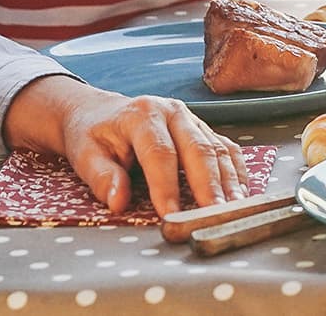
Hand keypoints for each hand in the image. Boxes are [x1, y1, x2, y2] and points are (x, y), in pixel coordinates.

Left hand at [3, 75, 247, 215]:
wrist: (100, 111)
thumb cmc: (92, 136)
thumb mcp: (85, 155)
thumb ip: (102, 178)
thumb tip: (119, 203)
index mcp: (143, 114)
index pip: (159, 153)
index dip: (167, 185)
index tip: (170, 214)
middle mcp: (173, 111)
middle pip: (198, 148)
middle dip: (208, 185)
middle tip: (214, 214)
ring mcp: (192, 118)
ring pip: (217, 149)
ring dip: (228, 181)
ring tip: (234, 208)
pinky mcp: (202, 128)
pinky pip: (226, 148)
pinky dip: (236, 171)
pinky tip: (240, 193)